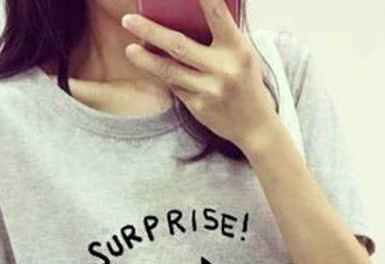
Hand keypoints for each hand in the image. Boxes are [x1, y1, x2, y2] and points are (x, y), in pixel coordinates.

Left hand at [121, 0, 277, 152]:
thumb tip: (182, 18)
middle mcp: (223, 69)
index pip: (217, 15)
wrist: (255, 127)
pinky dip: (160, 74)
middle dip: (150, 32)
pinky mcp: (199, 107)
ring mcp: (209, 90)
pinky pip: (173, 86)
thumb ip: (220, 38)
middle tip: (128, 20)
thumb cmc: (245, 82)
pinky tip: (148, 65)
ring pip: (169, 70)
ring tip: (130, 49)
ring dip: (146, 59)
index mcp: (238, 49)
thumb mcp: (242, 55)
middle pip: (179, 46)